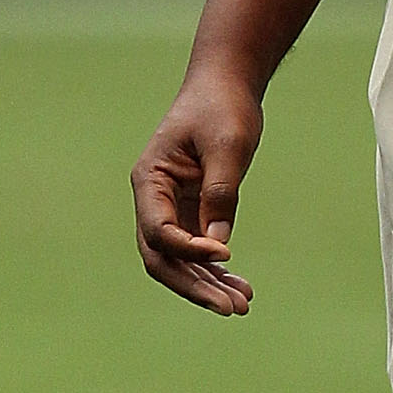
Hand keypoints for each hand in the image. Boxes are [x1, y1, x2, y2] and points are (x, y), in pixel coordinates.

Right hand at [131, 63, 264, 313]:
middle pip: (162, 257)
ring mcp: (171, 208)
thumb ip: (221, 193)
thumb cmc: (222, 107)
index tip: (226, 254)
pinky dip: (216, 269)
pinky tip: (241, 286)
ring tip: (243, 304)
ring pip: (180, 261)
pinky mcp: (192, 211)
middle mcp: (153, 199)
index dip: (189, 249)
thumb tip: (218, 247)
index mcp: (149, 179)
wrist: (227, 85)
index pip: (159, 231)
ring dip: (208, 284)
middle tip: (231, 308)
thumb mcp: (228, 145)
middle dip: (194, 285)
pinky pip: (198, 250)